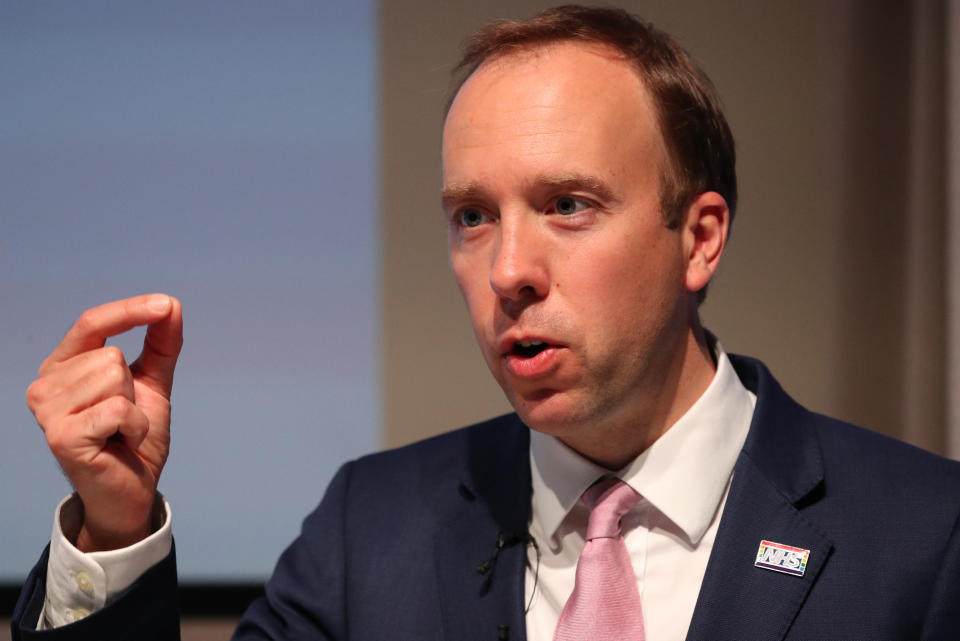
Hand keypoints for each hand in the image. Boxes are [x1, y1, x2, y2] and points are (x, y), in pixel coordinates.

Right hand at [26, 294, 182, 551]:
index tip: (166, 304)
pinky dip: (135, 427)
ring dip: (134, 409)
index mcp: (63, 366)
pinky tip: (119, 444)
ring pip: (114, 377)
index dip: (130, 310)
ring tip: (119, 431)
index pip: (92, 322)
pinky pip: (119, 408)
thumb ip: (161, 344)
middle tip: (123, 418)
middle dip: (133, 387)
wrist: (132, 489)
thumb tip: (171, 304)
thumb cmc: (133, 436)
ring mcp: (48, 411)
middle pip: (111, 354)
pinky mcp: (62, 436)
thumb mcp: (151, 382)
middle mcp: (46, 385)